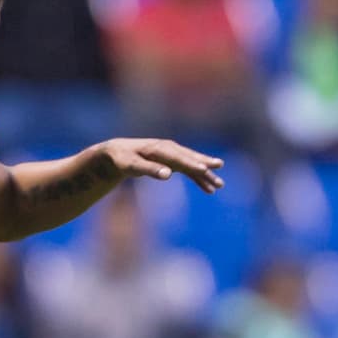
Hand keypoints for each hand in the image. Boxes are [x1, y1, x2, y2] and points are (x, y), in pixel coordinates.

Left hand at [97, 139, 223, 193]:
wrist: (118, 152)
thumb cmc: (122, 159)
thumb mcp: (131, 165)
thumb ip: (149, 169)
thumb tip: (168, 175)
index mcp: (159, 148)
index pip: (178, 157)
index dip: (191, 163)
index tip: (204, 169)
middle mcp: (168, 148)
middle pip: (189, 158)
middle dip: (204, 164)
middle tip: (218, 168)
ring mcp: (172, 154)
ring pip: (192, 164)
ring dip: (206, 174)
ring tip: (220, 185)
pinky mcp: (173, 160)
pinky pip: (189, 170)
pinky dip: (198, 178)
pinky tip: (208, 189)